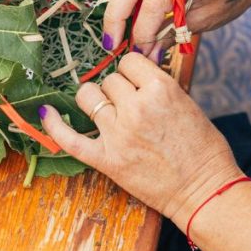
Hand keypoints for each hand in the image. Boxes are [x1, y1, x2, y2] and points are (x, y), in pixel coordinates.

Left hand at [39, 52, 241, 223]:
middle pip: (109, 80)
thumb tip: (140, 62)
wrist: (204, 190)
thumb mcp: (188, 102)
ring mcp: (118, 134)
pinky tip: (46, 113)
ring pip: (88, 97)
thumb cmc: (203, 148)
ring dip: (95, 101)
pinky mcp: (106, 159)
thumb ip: (159, 83)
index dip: (132, 71)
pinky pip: (69, 138)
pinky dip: (54, 125)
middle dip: (117, 89)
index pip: (129, 61)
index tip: (135, 80)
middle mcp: (136, 107)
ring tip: (107, 112)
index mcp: (161, 89)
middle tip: (129, 105)